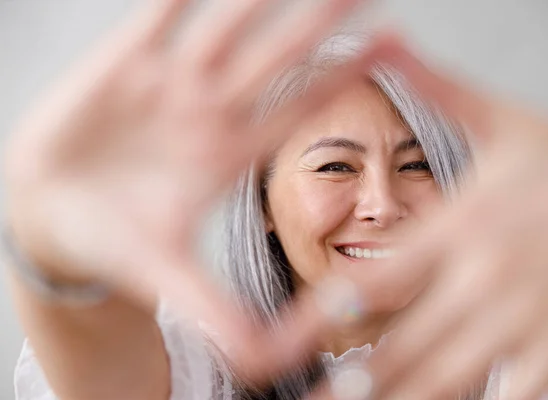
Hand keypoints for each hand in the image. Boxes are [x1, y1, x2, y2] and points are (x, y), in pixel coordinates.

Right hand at [3, 0, 390, 384]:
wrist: (53, 217)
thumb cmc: (114, 242)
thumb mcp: (167, 273)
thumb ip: (213, 308)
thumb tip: (259, 361)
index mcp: (229, 152)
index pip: (298, 106)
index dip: (340, 75)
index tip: (387, 43)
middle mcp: (208, 110)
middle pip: (275, 56)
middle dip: (318, 21)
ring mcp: (168, 82)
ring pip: (226, 26)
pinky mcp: (121, 65)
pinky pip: (158, 15)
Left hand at [314, 38, 547, 399]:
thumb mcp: (505, 122)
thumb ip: (438, 87)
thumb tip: (385, 39)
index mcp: (464, 229)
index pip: (373, 279)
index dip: (317, 317)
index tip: (278, 344)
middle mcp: (488, 283)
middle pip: (403, 350)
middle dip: (355, 384)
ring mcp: (532, 326)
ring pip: (452, 384)